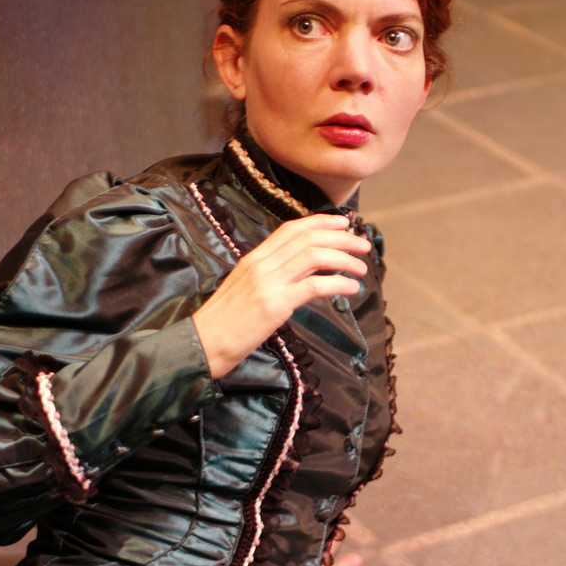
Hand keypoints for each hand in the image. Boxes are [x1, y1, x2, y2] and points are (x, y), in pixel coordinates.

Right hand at [192, 215, 371, 376]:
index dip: (320, 222)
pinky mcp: (275, 304)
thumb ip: (268, 277)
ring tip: (361, 268)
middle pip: (308, 238)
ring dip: (344, 259)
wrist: (202, 343)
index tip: (343, 224)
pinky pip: (314, 286)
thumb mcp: (244, 289)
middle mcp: (261, 264)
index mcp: (253, 258)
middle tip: (363, 244)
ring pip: (314, 256)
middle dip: (341, 238)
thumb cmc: (224, 322)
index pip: (290, 229)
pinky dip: (338, 284)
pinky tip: (351, 289)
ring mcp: (268, 282)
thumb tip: (298, 275)